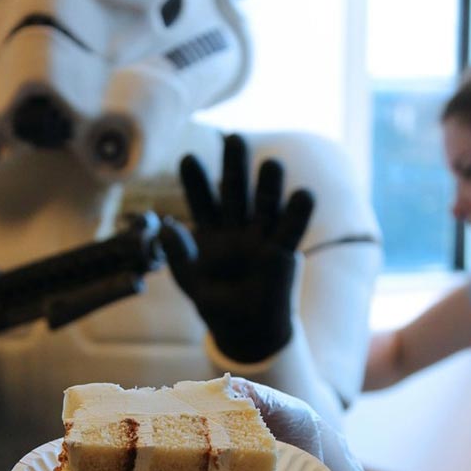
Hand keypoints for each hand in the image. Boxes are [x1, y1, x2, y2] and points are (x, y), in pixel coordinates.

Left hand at [161, 134, 313, 362]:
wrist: (247, 332)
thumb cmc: (216, 306)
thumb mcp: (190, 283)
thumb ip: (178, 256)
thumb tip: (167, 227)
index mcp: (210, 232)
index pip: (201, 200)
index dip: (195, 180)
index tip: (188, 158)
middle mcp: (237, 228)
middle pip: (235, 190)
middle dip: (234, 165)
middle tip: (233, 138)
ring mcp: (262, 236)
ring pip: (265, 204)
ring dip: (269, 184)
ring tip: (271, 164)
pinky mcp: (283, 251)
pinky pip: (291, 229)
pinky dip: (298, 213)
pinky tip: (303, 194)